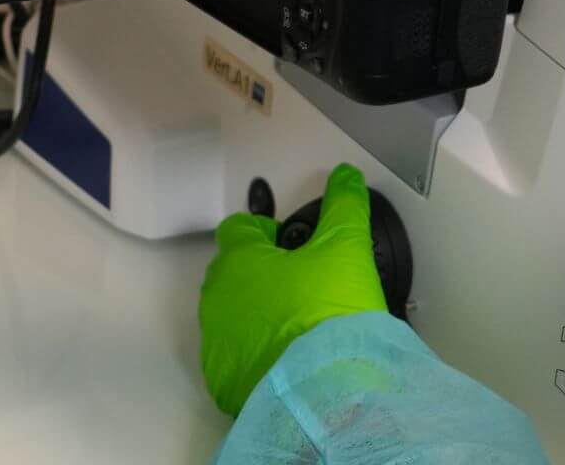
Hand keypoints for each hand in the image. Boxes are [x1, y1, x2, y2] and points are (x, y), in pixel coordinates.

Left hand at [199, 162, 388, 415]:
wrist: (323, 387)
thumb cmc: (328, 312)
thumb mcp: (347, 246)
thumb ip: (345, 205)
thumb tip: (345, 177)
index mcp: (239, 261)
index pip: (239, 228)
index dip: (265, 228)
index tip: (288, 238)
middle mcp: (217, 299)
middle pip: (233, 270)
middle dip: (261, 269)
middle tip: (301, 277)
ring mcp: (217, 341)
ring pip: (233, 311)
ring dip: (257, 309)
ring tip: (299, 317)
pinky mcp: (223, 378)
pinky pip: (236, 352)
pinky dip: (256, 347)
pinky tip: (289, 351)